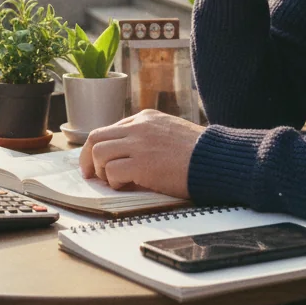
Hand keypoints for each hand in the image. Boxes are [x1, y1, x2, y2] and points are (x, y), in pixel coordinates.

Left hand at [79, 110, 204, 198]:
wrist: (217, 159)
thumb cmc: (199, 153)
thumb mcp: (170, 132)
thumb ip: (148, 137)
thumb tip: (126, 156)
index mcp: (145, 118)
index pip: (109, 129)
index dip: (99, 148)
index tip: (97, 163)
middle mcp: (138, 127)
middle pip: (95, 137)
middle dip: (88, 158)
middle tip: (91, 175)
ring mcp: (139, 144)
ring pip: (99, 153)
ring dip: (101, 171)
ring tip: (113, 182)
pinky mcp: (142, 164)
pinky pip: (111, 172)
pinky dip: (113, 182)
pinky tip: (126, 186)